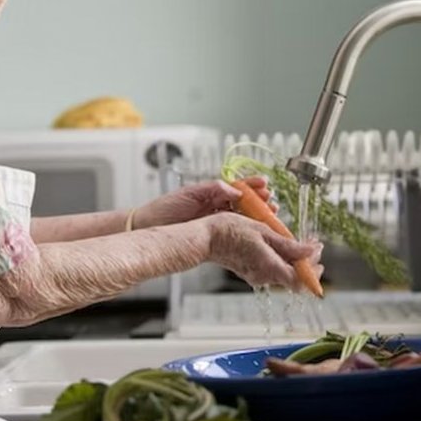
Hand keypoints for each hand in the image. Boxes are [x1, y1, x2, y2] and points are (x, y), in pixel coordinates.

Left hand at [133, 177, 276, 228]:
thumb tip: (235, 189)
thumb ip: (214, 189)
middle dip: (260, 202)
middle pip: (244, 203)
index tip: (265, 185)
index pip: (237, 187)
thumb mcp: (190, 193)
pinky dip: (246, 231)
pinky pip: (233, 232)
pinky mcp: (212, 236)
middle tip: (272, 203)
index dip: (252, 186)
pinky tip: (255, 232)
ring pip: (242, 218)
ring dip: (257, 216)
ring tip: (269, 215)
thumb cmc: (164, 209)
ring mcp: (215, 222)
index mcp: (211, 193)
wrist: (148, 228)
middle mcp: (215, 207)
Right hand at [204, 212, 324, 291]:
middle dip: (306, 262)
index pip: (300, 281)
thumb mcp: (263, 232)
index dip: (313, 271)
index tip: (318, 252)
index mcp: (269, 267)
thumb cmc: (230, 231)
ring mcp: (255, 275)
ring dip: (294, 259)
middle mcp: (263, 276)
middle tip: (312, 246)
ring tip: (296, 241)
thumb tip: (310, 251)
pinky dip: (280, 258)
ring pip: (283, 272)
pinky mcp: (249, 271)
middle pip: (293, 277)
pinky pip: (271, 268)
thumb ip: (288, 245)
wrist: (205, 237)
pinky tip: (279, 244)